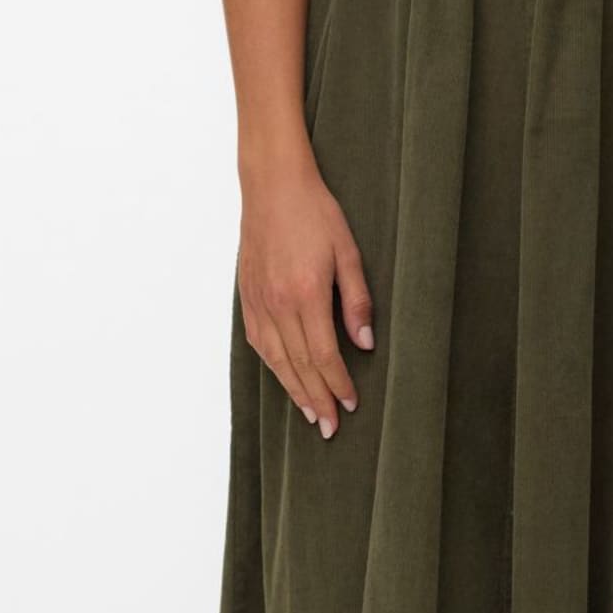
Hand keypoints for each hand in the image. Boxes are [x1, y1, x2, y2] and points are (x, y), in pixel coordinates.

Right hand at [238, 163, 375, 436]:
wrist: (272, 186)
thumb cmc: (315, 212)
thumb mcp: (348, 252)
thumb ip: (357, 300)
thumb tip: (364, 343)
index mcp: (306, 294)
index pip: (323, 354)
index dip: (338, 384)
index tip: (352, 404)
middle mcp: (277, 304)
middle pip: (298, 365)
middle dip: (317, 399)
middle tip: (330, 427)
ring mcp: (258, 302)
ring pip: (276, 360)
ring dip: (293, 390)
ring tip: (309, 414)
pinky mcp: (247, 296)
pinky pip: (258, 342)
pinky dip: (272, 366)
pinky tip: (284, 377)